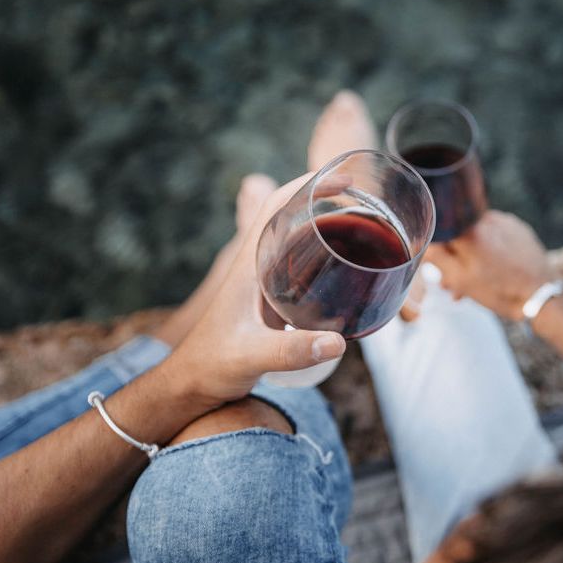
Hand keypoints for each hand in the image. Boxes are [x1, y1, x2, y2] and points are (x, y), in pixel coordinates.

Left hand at [162, 174, 346, 408]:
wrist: (193, 383)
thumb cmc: (211, 364)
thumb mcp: (252, 356)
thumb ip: (291, 350)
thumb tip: (337, 342)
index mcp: (248, 265)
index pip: (273, 208)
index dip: (303, 185)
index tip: (340, 178)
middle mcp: (257, 268)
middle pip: (293, 222)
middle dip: (328, 207)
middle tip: (368, 208)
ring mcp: (264, 285)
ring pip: (299, 247)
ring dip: (329, 236)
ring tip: (368, 237)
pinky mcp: (271, 304)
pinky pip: (302, 274)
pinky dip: (326, 267)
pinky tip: (349, 281)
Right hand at [426, 210, 553, 320]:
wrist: (540, 295)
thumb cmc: (498, 290)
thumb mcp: (460, 279)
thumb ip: (436, 256)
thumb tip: (422, 241)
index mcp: (466, 230)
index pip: (436, 230)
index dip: (433, 250)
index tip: (435, 267)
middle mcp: (484, 218)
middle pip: (456, 233)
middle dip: (451, 256)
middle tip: (452, 281)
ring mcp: (503, 221)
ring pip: (474, 234)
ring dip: (469, 254)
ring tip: (473, 280)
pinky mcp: (517, 228)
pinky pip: (492, 234)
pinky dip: (487, 249)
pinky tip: (491, 269)